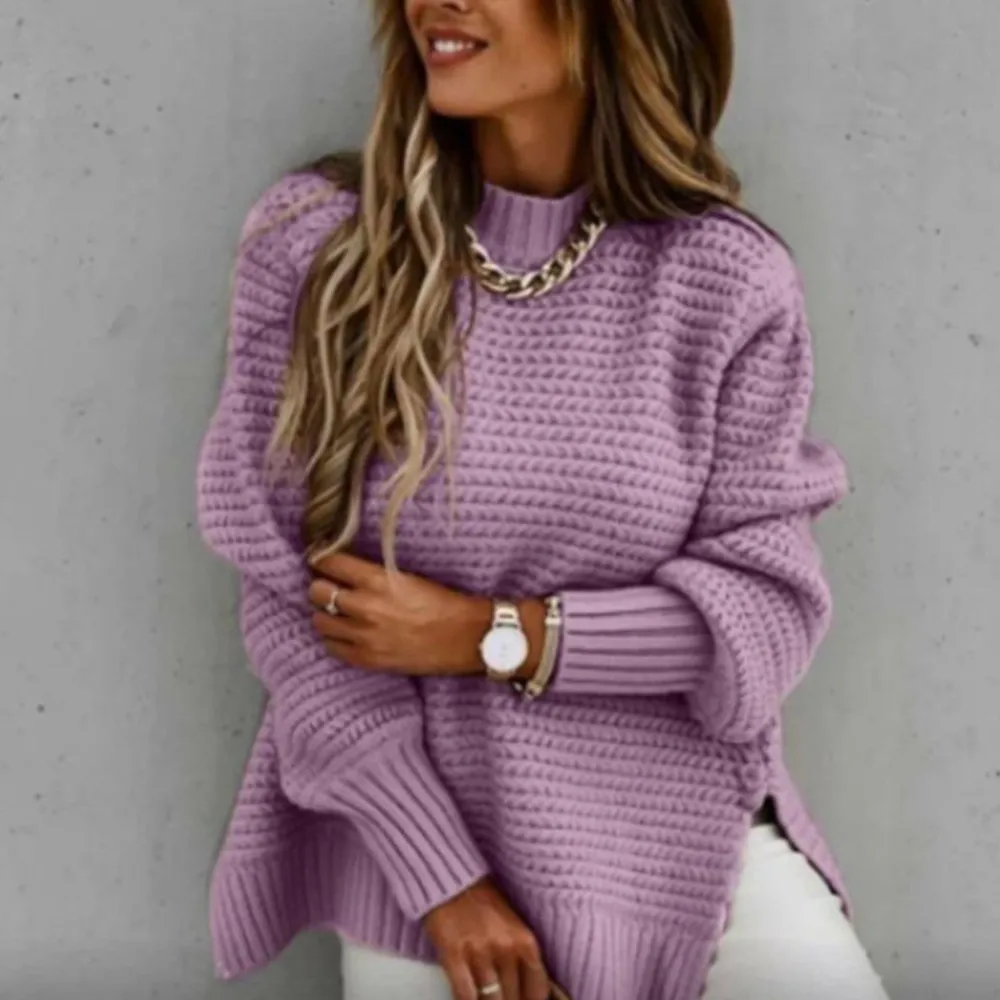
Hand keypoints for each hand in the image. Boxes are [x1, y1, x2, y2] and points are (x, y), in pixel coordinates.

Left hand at [306, 551, 493, 676]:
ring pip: (318, 621)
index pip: (329, 562)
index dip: (322, 559)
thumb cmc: (442, 602)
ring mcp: (363, 636)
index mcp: (378, 580)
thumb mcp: (406, 576)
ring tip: (337, 611)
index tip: (322, 560)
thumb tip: (344, 569)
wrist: (465, 637)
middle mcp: (365, 607)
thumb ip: (373, 573)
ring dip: (325, 613)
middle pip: (317, 591)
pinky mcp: (367, 660)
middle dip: (321, 585)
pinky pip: (332, 647)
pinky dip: (335, 638)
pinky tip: (346, 633)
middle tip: (329, 585)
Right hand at [424, 878, 550, 999]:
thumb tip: (531, 991)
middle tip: (504, 998)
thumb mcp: (513, 927)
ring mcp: (479, 952)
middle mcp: (506, 948)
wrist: (452, 880)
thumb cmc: (483, 903)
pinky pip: (465, 994)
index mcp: (525, 941)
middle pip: (513, 998)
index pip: (538, 989)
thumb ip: (522, 958)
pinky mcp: (453, 954)